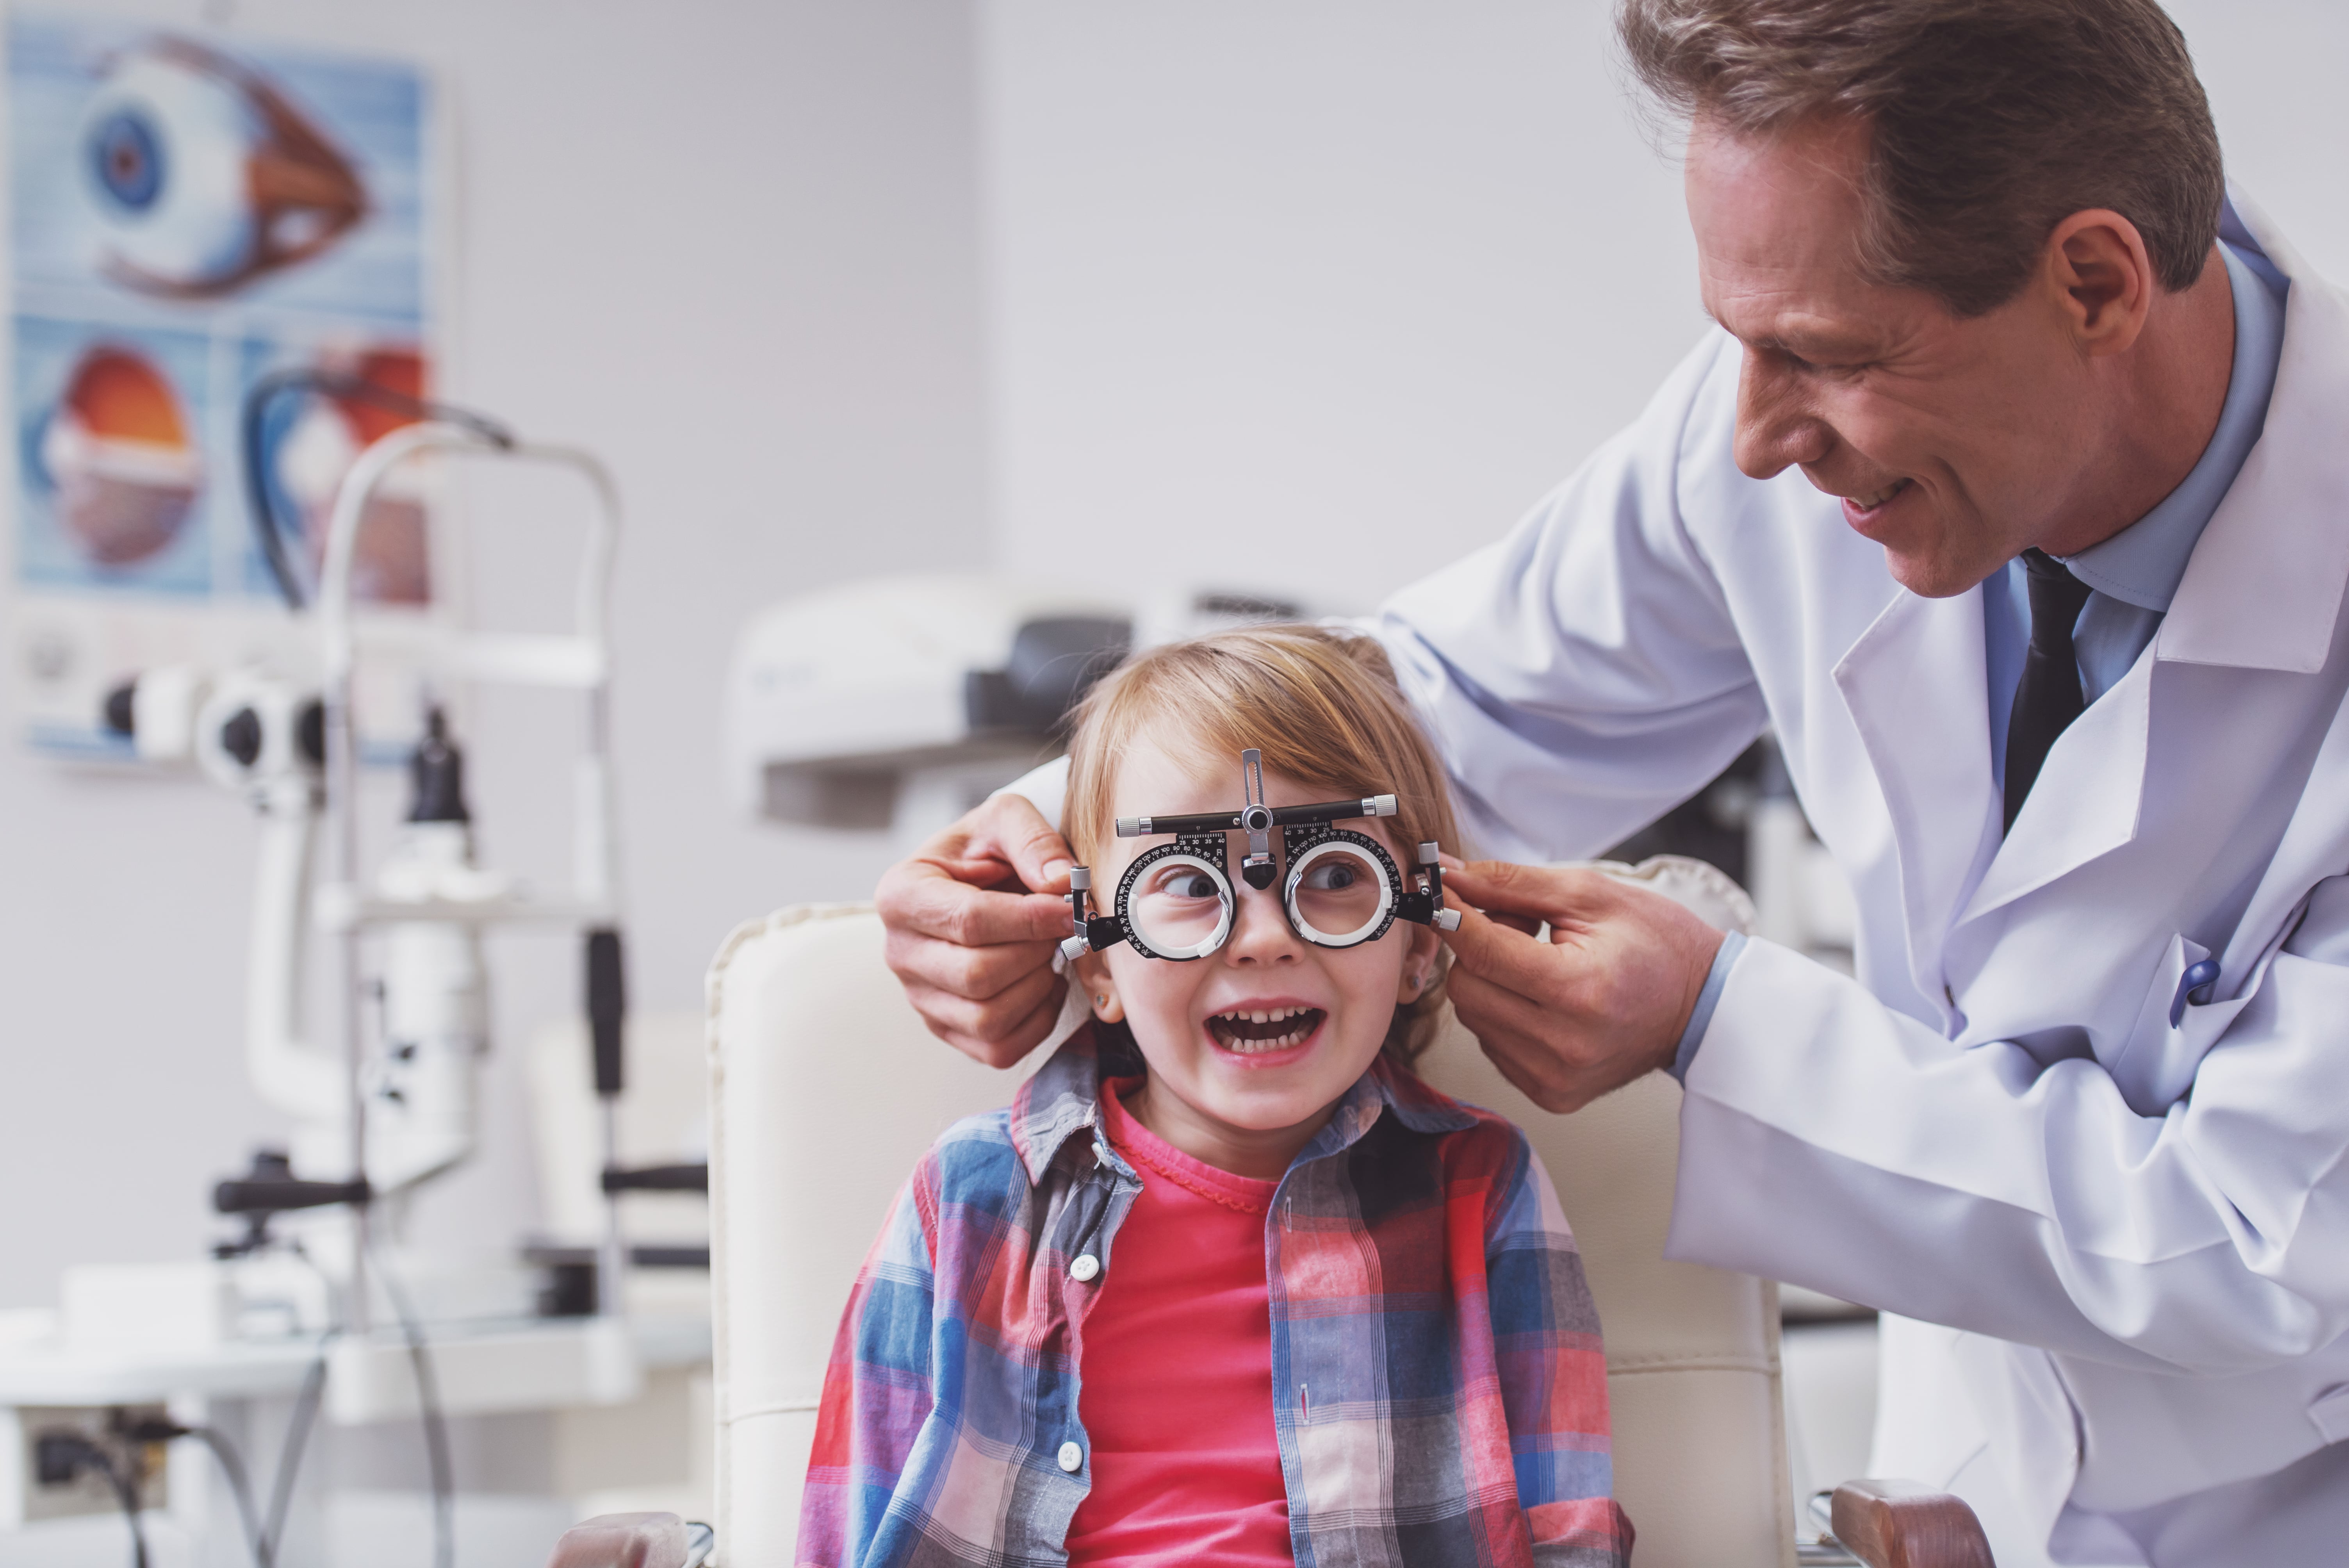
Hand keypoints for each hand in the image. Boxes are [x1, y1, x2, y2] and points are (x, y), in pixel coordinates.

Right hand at [875, 793, 1077, 1067]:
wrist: (974, 880)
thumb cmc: (985, 851)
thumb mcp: (1004, 819)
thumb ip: (1032, 840)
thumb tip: (1060, 885)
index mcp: (902, 895)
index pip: (969, 921)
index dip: (1030, 919)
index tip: (1071, 910)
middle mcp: (900, 952)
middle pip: (978, 975)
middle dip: (1035, 952)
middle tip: (1062, 929)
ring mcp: (920, 996)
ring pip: (987, 1018)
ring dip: (1037, 987)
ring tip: (1050, 953)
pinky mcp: (945, 1028)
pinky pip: (997, 1048)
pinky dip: (1035, 1021)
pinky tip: (1043, 983)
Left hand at [1439, 860, 1725, 1112]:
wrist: (1703, 1006)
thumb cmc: (1655, 941)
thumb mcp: (1589, 894)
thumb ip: (1510, 883)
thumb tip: (1445, 873)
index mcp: (1578, 991)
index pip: (1482, 952)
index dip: (1452, 914)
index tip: (1440, 888)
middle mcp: (1563, 1045)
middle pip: (1466, 986)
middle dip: (1478, 946)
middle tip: (1521, 924)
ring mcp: (1555, 1077)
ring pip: (1473, 1015)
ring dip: (1491, 979)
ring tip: (1539, 959)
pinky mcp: (1550, 1094)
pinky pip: (1492, 1043)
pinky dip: (1504, 1012)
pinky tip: (1543, 995)